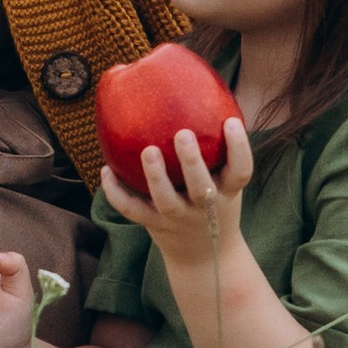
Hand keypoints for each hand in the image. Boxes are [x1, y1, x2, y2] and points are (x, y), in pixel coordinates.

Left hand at [97, 113, 254, 273]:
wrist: (204, 258)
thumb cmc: (213, 202)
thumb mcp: (225, 182)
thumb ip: (218, 148)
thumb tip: (202, 90)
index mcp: (227, 193)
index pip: (241, 172)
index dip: (240, 148)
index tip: (231, 122)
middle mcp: (205, 208)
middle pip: (201, 188)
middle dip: (192, 162)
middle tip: (182, 134)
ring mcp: (178, 219)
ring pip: (166, 201)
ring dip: (155, 177)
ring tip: (147, 151)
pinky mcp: (154, 226)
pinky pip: (132, 211)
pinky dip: (116, 193)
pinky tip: (105, 170)